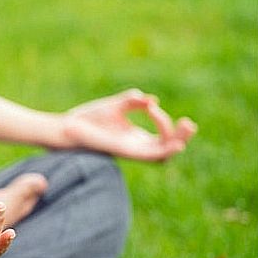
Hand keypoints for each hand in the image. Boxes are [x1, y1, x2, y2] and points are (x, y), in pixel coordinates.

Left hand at [61, 89, 196, 160]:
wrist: (67, 128)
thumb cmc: (88, 119)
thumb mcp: (115, 106)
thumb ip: (133, 102)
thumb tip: (152, 100)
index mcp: (135, 137)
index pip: (162, 135)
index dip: (164, 121)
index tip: (149, 106)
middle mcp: (136, 146)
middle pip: (168, 148)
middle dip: (183, 136)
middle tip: (189, 123)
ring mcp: (131, 151)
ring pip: (163, 155)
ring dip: (178, 142)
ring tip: (186, 126)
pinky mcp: (124, 152)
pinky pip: (150, 157)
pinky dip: (165, 150)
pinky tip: (175, 142)